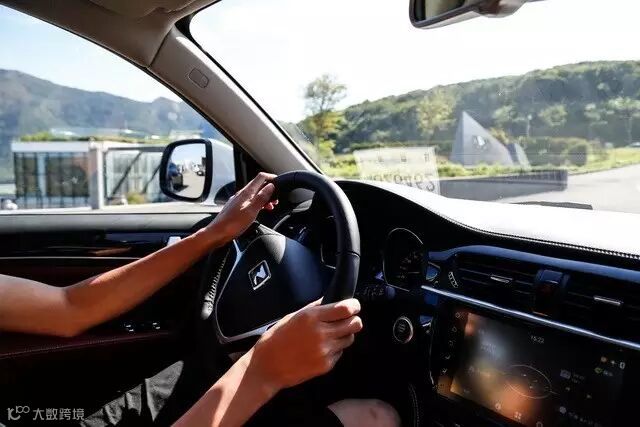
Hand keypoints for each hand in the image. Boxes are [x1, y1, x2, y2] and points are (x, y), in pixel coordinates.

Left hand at [207, 172, 277, 242]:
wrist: (218, 233)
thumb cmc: (233, 224)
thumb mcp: (252, 210)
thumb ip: (262, 197)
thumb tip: (271, 186)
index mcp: (246, 193)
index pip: (260, 177)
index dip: (271, 177)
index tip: (279, 182)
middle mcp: (241, 194)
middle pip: (258, 185)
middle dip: (269, 190)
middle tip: (276, 199)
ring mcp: (238, 200)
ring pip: (254, 194)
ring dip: (264, 197)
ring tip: (271, 206)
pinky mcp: (236, 207)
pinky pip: (250, 201)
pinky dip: (258, 204)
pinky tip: (259, 211)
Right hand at [246, 298, 362, 393]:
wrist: (267, 366)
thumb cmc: (277, 339)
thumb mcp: (294, 316)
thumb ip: (315, 307)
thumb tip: (331, 299)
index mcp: (311, 318)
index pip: (345, 309)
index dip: (354, 306)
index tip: (354, 306)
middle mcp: (321, 333)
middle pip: (355, 324)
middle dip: (353, 320)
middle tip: (346, 320)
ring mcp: (325, 351)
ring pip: (349, 339)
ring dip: (344, 335)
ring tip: (330, 335)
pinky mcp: (326, 365)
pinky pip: (340, 353)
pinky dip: (335, 349)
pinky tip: (320, 349)